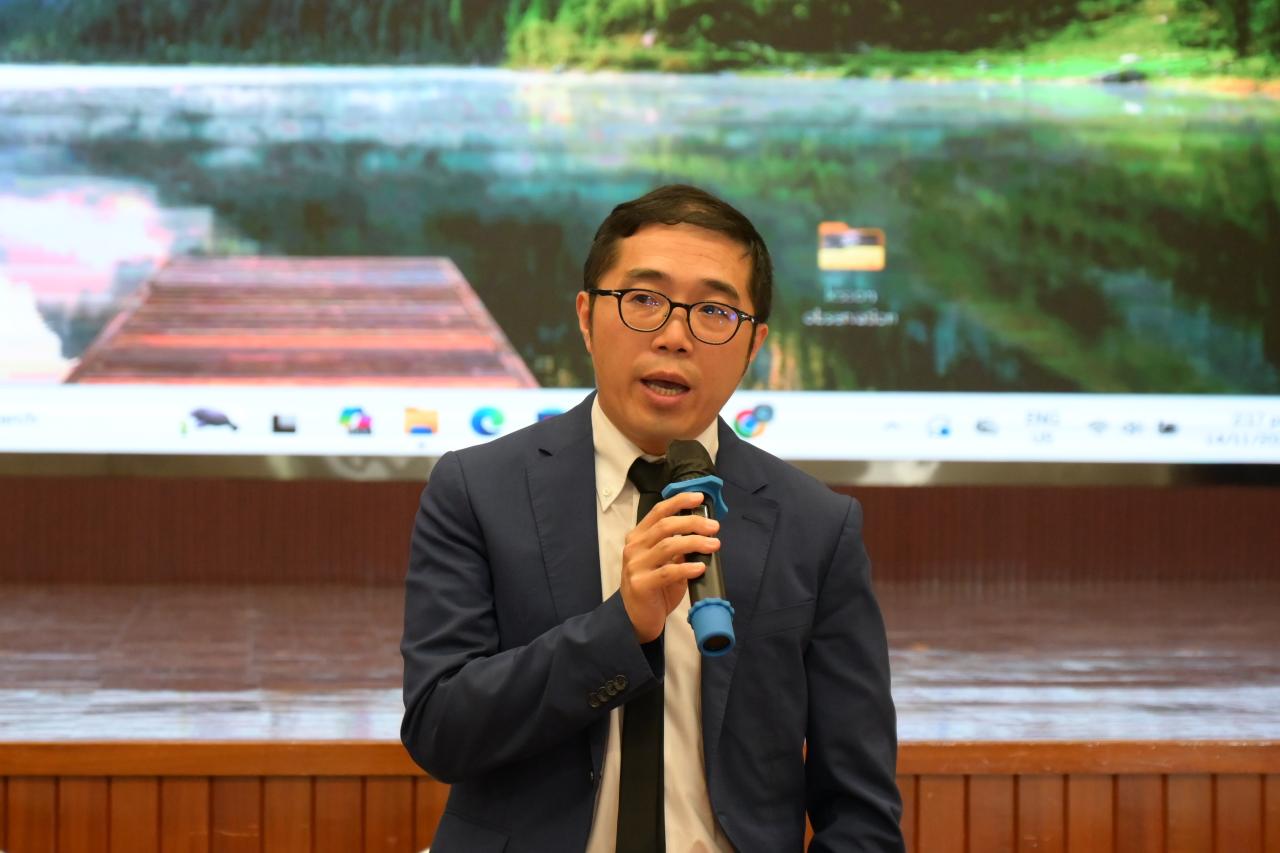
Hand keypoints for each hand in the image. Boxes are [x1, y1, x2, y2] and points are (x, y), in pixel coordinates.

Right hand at [620, 490, 719, 643]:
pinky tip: (700, 567)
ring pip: (668, 546)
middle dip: (693, 523)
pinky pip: (668, 572)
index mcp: (638, 537)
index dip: (679, 501)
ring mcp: (635, 565)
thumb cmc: (654, 588)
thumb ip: (677, 547)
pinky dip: (687, 568)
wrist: (637, 618)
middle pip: (666, 526)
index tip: (699, 498)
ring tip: (713, 545)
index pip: (658, 511)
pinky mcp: (641, 584)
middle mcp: (634, 548)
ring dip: (695, 542)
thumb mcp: (665, 562)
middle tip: (714, 527)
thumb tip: (703, 532)